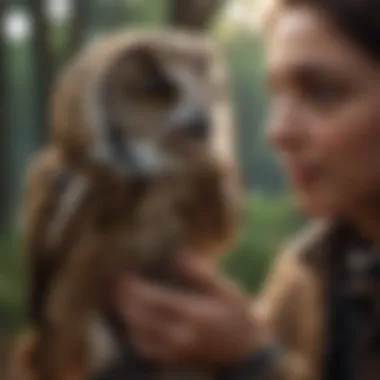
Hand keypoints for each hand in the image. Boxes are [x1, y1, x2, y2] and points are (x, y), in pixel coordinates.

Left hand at [116, 250, 267, 370]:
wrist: (247, 357)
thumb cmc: (239, 318)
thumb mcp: (226, 291)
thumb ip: (202, 274)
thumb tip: (180, 254)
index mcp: (194, 315)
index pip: (156, 302)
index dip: (136, 290)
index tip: (125, 277)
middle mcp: (182, 336)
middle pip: (143, 319)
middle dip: (126, 302)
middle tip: (117, 286)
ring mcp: (177, 352)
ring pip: (142, 336)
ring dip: (128, 318)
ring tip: (121, 302)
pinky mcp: (176, 362)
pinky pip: (148, 351)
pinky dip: (137, 336)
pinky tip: (134, 326)